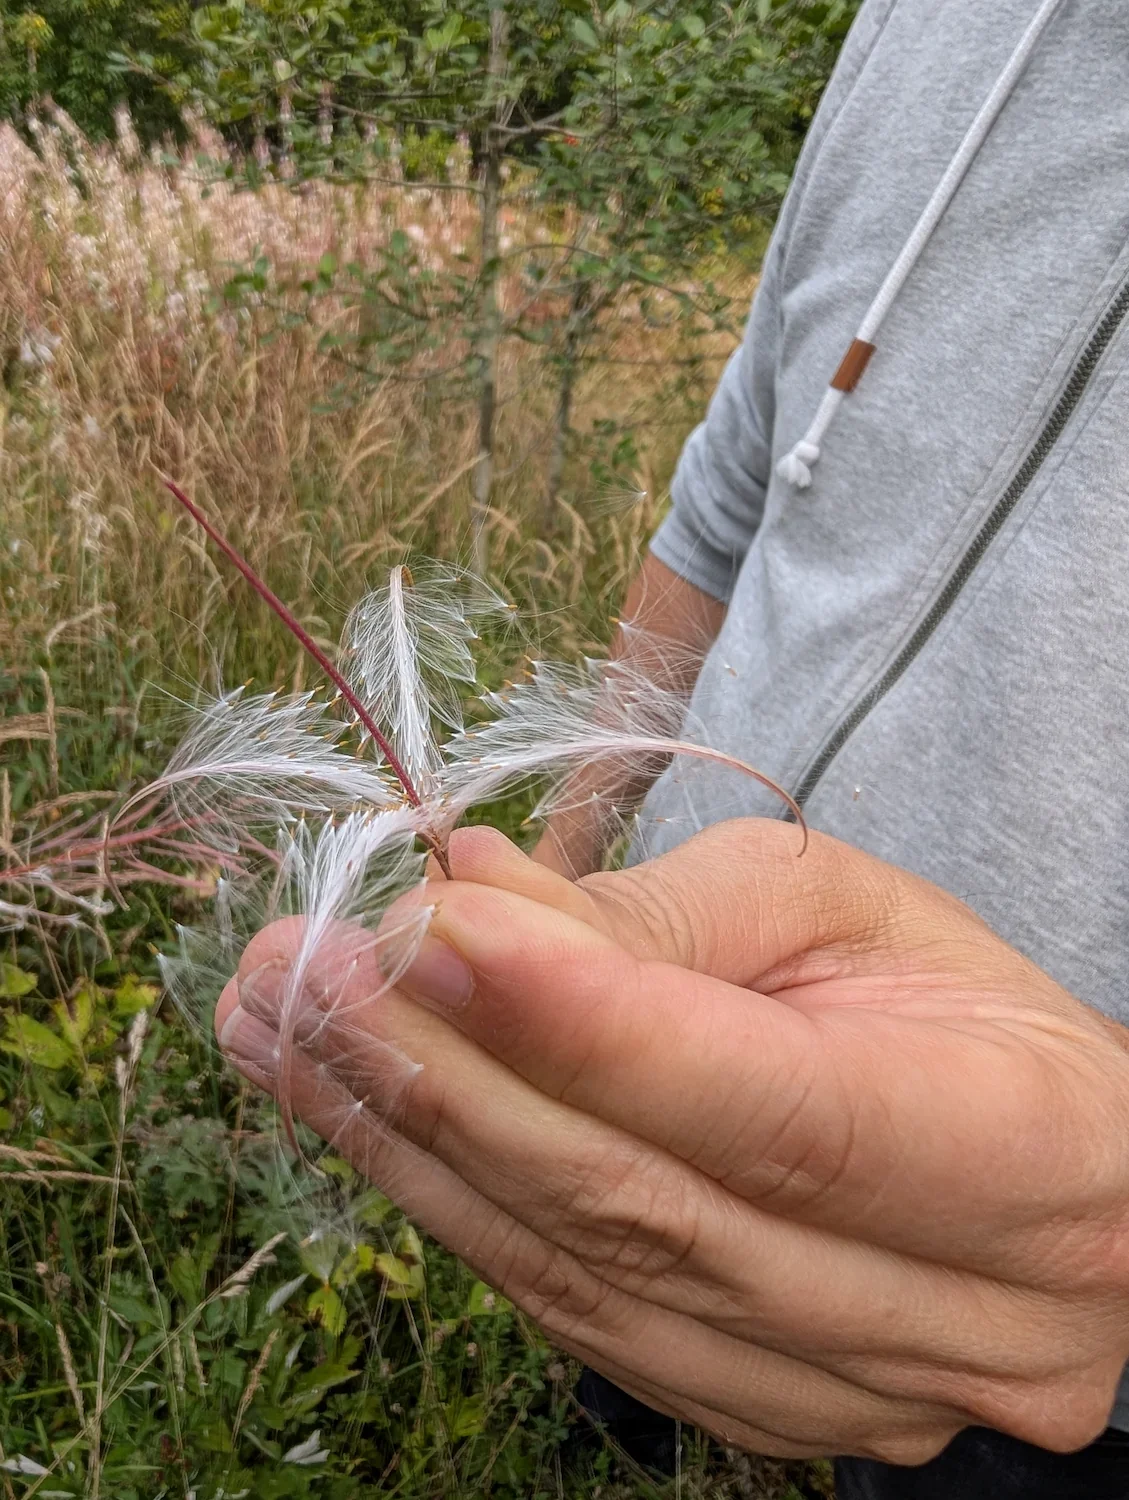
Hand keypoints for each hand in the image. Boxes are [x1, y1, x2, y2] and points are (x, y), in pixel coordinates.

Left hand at [214, 820, 1128, 1462]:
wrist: (1039, 1172)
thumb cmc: (950, 1011)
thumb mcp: (848, 909)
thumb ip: (661, 911)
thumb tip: (466, 887)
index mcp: (1020, 1157)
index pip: (777, 1116)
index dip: (589, 1028)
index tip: (428, 932)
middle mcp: (942, 1319)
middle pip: (648, 1211)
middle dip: (450, 1076)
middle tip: (305, 966)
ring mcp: (832, 1391)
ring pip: (581, 1279)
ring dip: (407, 1140)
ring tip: (281, 1025)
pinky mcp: (738, 1404)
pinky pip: (563, 1315)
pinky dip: (447, 1202)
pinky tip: (353, 1110)